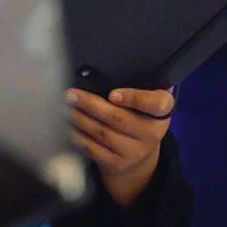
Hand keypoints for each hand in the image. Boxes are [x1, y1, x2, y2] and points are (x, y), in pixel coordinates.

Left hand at [67, 87, 174, 207]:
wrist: (139, 151)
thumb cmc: (139, 112)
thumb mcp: (146, 98)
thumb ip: (138, 83)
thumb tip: (110, 62)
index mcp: (162, 112)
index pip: (156, 103)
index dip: (135, 98)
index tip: (112, 94)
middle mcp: (152, 134)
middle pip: (118, 118)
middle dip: (90, 105)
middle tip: (70, 94)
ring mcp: (135, 152)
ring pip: (101, 133)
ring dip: (79, 118)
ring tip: (64, 106)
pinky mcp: (117, 163)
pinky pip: (92, 148)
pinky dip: (77, 135)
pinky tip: (66, 125)